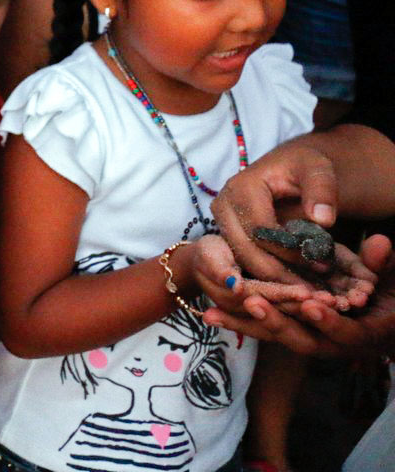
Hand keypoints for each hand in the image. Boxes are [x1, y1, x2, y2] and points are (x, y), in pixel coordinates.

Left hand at [203, 234, 394, 355]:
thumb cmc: (388, 293)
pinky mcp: (288, 333)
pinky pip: (262, 331)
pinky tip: (210, 313)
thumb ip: (381, 262)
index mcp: (364, 335)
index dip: (329, 322)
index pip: (345, 333)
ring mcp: (309, 341)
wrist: (380, 314)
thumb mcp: (388, 278)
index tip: (312, 305)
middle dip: (276, 322)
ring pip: (275, 337)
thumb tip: (379, 241)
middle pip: (301, 341)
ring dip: (245, 325)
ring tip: (214, 313)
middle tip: (252, 303)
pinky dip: (238, 322)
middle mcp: (333, 345)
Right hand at [211, 142, 338, 286]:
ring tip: (307, 288)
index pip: (260, 229)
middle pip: (246, 250)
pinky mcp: (228, 235)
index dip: (290, 250)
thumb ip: (322, 190)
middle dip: (280, 272)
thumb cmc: (302, 166)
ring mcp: (222, 222)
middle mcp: (223, 205)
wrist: (288, 166)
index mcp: (240, 187)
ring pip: (243, 260)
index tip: (321, 263)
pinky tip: (295, 282)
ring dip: (275, 278)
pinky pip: (246, 261)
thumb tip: (322, 220)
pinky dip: (270, 274)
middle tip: (313, 288)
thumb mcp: (317, 168)